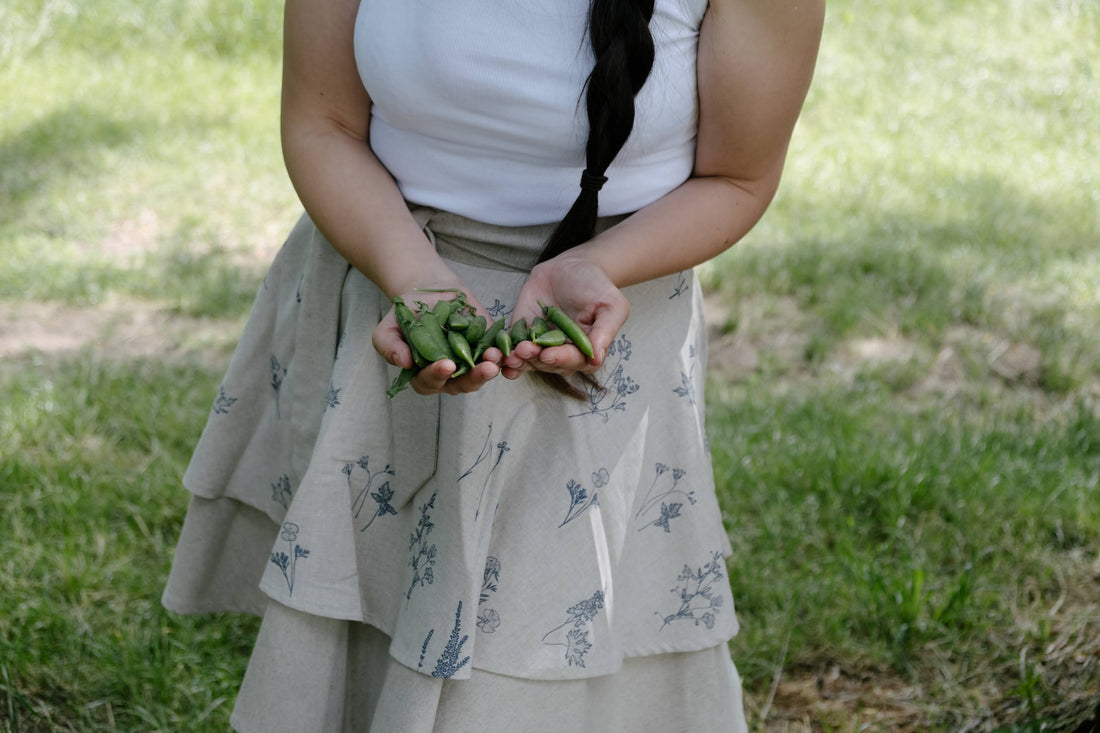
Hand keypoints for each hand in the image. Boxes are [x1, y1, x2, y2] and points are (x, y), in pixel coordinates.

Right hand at [373, 287, 502, 394]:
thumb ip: (389, 346)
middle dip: (474, 378)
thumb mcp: (388, 328)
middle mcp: (450, 374)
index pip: (430, 383)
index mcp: (424, 375)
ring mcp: (470, 361)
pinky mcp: (486, 346)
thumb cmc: (406, 314)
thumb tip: (404, 362)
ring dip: (490, 368)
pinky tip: (504, 348)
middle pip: (462, 384)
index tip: (446, 364)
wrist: (427, 291)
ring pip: (482, 373)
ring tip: (495, 358)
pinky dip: (501, 353)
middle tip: (484, 369)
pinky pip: (496, 354)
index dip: (438, 376)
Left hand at [502, 252, 628, 378]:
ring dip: (517, 362)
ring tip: (508, 355)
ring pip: (528, 362)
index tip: (548, 354)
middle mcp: (562, 354)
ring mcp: (540, 347)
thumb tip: (596, 357)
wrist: (571, 268)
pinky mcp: (521, 336)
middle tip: (523, 350)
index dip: (560, 359)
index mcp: (585, 351)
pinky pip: (511, 349)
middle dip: (535, 359)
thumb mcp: (610, 304)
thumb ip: (605, 331)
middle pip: (548, 364)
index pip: (573, 361)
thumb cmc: (595, 286)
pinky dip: (502, 355)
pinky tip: (494, 356)